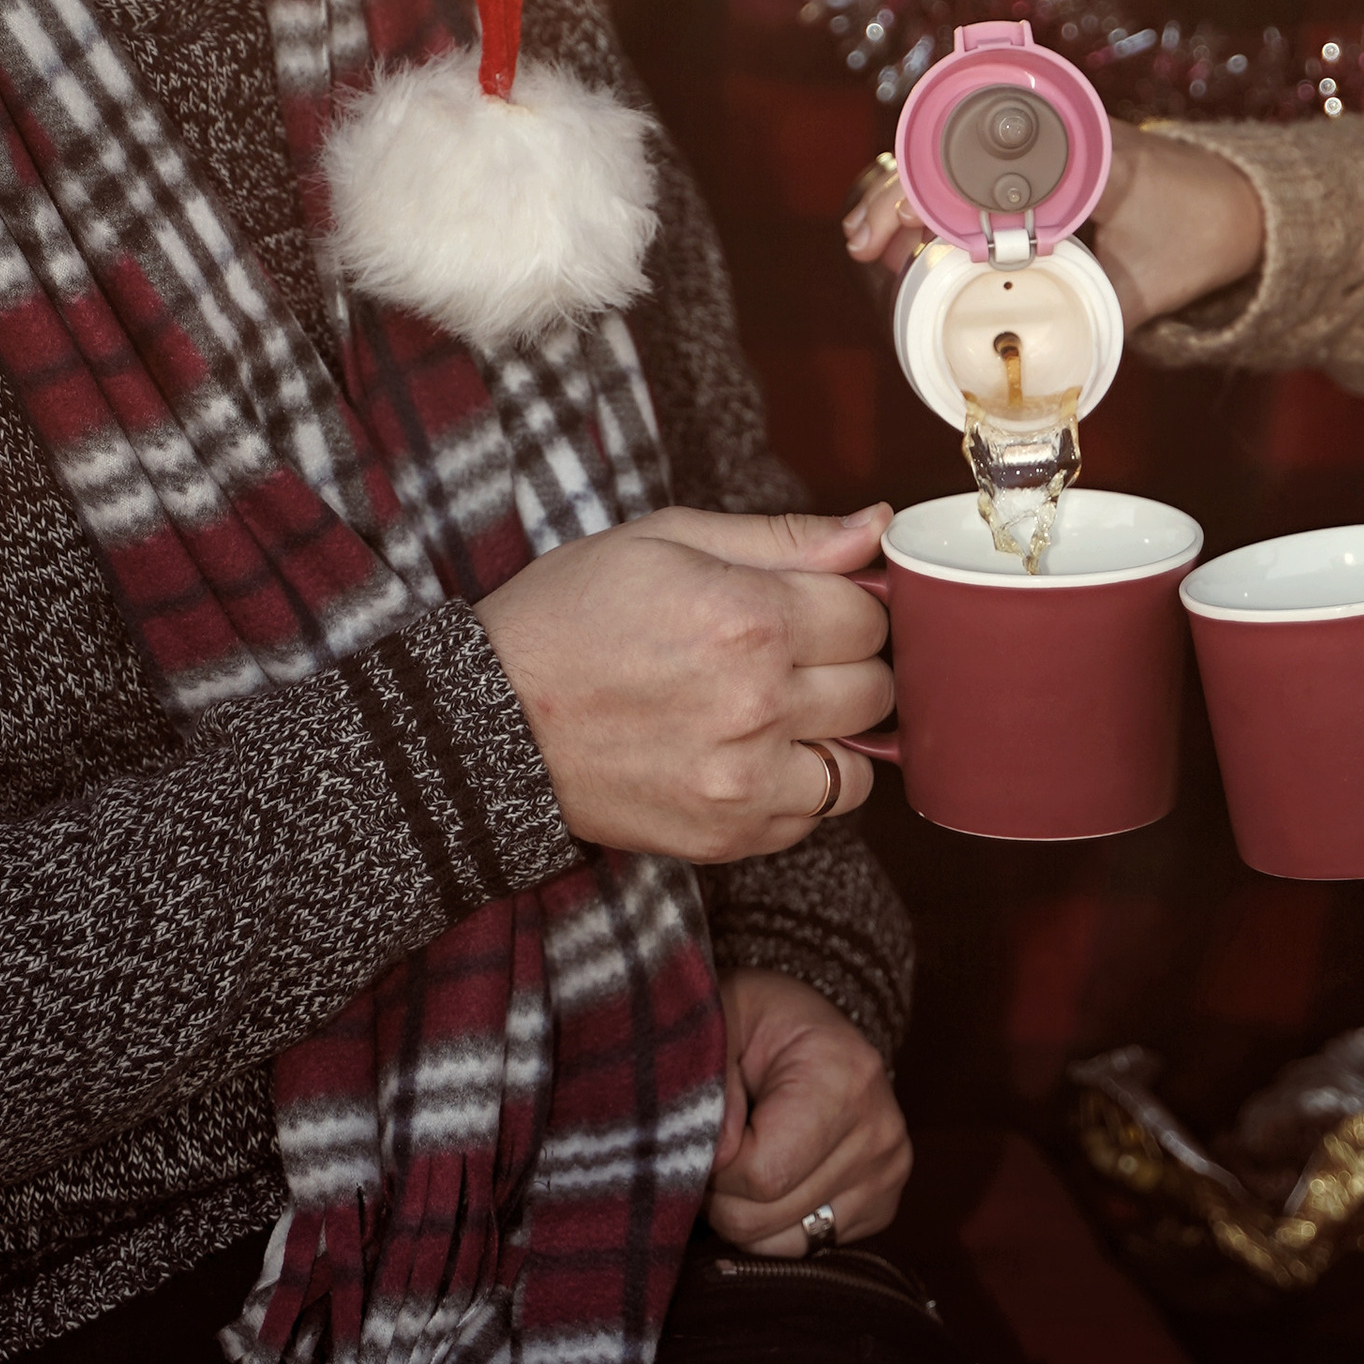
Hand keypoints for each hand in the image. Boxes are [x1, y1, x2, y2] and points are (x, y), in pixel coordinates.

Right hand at [479, 507, 891, 866]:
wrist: (488, 720)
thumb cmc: (571, 616)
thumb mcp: (666, 539)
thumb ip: (784, 538)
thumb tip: (875, 527)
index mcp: (750, 619)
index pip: (869, 617)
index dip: (844, 606)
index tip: (809, 608)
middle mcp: (758, 704)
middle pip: (874, 688)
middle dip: (843, 666)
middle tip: (789, 656)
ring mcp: (743, 780)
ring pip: (858, 765)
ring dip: (830, 736)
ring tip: (776, 712)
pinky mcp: (725, 836)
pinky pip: (811, 818)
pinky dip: (795, 789)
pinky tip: (748, 755)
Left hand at [707, 968, 910, 1252]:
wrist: (813, 1028)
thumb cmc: (762, 1022)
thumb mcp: (723, 1022)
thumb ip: (708, 1087)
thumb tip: (712, 1161)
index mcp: (845, 1081)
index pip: (762, 1174)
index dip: (712, 1167)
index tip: (704, 1132)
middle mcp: (881, 1134)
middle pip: (766, 1218)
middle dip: (721, 1195)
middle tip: (715, 1150)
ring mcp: (889, 1174)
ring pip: (782, 1244)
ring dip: (745, 1214)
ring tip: (741, 1162)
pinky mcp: (883, 1204)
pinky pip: (808, 1248)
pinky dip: (775, 1225)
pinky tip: (774, 1178)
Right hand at [842, 123, 1264, 328]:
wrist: (1251, 202)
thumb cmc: (1206, 233)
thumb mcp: (1147, 288)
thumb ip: (1093, 325)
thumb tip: (1033, 373)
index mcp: (1084, 152)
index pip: (985, 162)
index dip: (924, 195)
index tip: (892, 233)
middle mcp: (1060, 134)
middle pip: (955, 149)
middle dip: (898, 195)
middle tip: (862, 246)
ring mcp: (1051, 143)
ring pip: (960, 156)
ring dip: (912, 194)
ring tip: (873, 242)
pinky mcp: (1049, 163)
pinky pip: (980, 170)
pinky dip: (941, 197)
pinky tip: (914, 235)